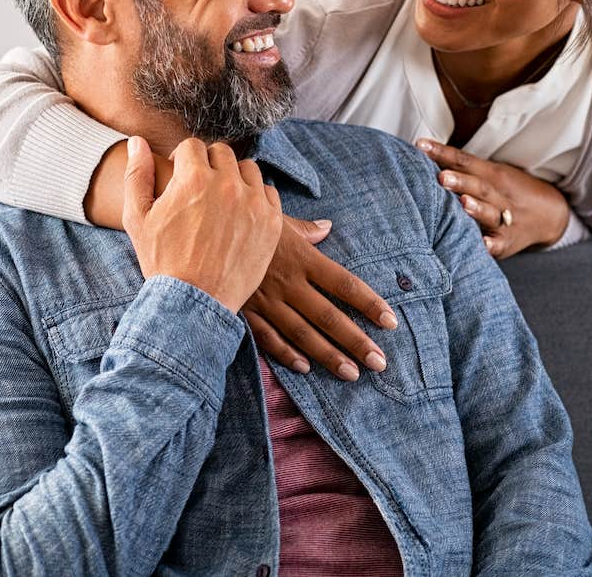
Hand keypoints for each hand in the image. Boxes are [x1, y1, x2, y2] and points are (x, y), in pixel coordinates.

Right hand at [123, 136, 282, 312]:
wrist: (194, 302)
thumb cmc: (162, 260)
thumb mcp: (138, 218)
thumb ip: (137, 174)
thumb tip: (137, 141)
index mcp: (193, 178)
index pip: (192, 145)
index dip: (183, 159)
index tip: (181, 176)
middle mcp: (227, 184)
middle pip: (221, 153)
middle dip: (208, 165)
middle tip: (201, 188)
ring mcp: (253, 202)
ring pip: (247, 169)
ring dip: (234, 177)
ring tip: (222, 199)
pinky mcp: (272, 221)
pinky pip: (268, 192)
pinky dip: (256, 197)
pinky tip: (241, 213)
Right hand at [244, 217, 397, 380]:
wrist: (201, 230)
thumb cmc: (243, 220)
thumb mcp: (276, 218)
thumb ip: (305, 229)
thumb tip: (327, 227)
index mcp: (302, 257)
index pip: (344, 284)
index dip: (369, 303)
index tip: (390, 321)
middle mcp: (288, 282)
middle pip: (329, 317)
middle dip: (356, 341)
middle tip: (379, 362)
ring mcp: (266, 300)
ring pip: (303, 334)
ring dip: (329, 356)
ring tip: (352, 373)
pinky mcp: (246, 311)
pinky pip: (269, 338)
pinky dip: (287, 355)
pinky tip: (305, 368)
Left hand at [416, 139, 569, 258]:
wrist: (549, 214)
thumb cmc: (505, 191)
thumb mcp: (489, 174)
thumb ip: (460, 167)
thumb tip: (421, 152)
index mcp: (491, 174)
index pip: (464, 160)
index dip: (442, 153)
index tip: (420, 146)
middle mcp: (498, 194)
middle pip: (479, 185)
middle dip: (460, 181)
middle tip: (441, 177)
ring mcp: (505, 218)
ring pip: (491, 212)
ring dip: (477, 208)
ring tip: (463, 203)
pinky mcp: (508, 241)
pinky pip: (500, 243)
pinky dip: (492, 244)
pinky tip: (483, 244)